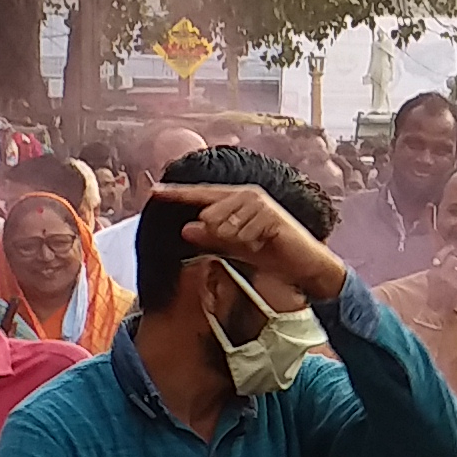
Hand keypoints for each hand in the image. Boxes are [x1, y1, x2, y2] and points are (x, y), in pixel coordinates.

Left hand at [147, 179, 343, 306]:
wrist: (303, 264)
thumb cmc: (270, 254)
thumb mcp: (235, 247)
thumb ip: (211, 238)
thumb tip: (185, 229)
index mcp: (235, 200)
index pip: (200, 195)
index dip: (177, 193)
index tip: (153, 192)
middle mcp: (246, 195)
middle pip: (210, 213)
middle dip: (215, 234)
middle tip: (240, 244)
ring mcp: (260, 203)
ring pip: (225, 224)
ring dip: (236, 241)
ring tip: (255, 245)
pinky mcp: (271, 215)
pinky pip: (244, 233)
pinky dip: (250, 244)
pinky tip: (264, 245)